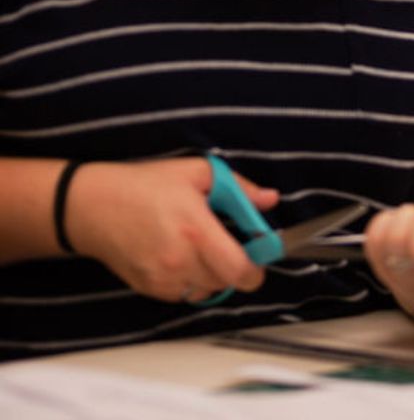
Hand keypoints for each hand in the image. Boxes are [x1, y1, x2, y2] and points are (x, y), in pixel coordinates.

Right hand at [66, 158, 276, 302]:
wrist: (92, 206)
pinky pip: (185, 294)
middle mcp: (180, 261)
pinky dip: (193, 281)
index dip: (257, 268)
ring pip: (208, 290)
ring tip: (204, 248)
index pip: (240, 271)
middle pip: (228, 283)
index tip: (259, 253)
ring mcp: (163, 279)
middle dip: (237, 266)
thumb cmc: (144, 186)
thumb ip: (239, 188)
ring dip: (215, 275)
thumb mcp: (197, 173)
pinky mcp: (149, 288)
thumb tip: (269, 200)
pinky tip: (184, 257)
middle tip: (231, 243)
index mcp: (197, 231)